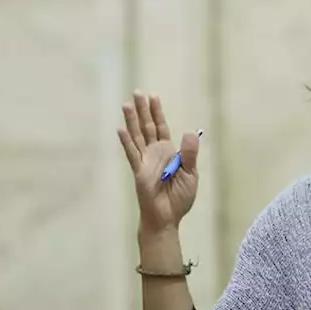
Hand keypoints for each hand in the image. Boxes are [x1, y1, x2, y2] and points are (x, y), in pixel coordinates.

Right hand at [117, 92, 200, 233]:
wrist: (168, 218)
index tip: (153, 96)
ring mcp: (145, 161)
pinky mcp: (139, 171)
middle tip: (137, 92)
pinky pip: (132, 154)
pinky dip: (126, 142)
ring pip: (137, 136)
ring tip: (126, 104)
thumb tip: (189, 131)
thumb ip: (189, 154)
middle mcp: (155, 153)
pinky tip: (120, 129)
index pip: (161, 127)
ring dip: (132, 121)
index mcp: (168, 152)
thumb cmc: (179, 198)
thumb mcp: (190, 174)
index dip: (157, 112)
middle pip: (147, 127)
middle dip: (142, 110)